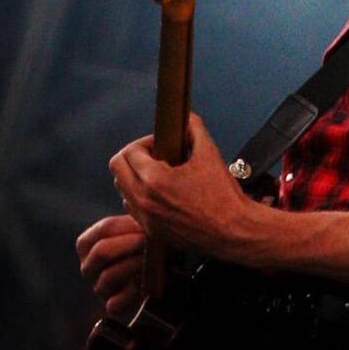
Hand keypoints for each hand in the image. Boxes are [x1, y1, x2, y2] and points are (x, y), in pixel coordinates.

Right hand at [75, 213, 144, 318]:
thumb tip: (136, 203)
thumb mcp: (142, 225)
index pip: (104, 230)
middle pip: (102, 252)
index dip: (128, 226)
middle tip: (152, 241)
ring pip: (109, 276)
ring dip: (135, 266)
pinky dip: (132, 293)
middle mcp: (88, 266)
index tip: (148, 225)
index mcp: (88, 243)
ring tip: (153, 259)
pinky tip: (145, 283)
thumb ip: (136, 216)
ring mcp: (98, 288)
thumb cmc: (153, 241)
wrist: (167, 266)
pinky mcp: (112, 307)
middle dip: (131, 245)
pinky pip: (115, 304)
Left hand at [108, 112, 255, 261]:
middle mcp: (143, 201)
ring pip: (122, 189)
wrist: (232, 232)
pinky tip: (163, 194)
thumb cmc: (223, 196)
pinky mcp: (151, 231)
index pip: (129, 151)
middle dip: (134, 156)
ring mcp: (145, 218)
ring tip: (160, 174)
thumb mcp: (210, 154)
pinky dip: (141, 197)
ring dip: (135, 177)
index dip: (146, 142)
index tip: (163, 144)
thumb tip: (186, 117)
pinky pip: (132, 208)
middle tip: (156, 155)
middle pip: (116, 168)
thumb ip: (195, 129)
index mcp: (154, 180)